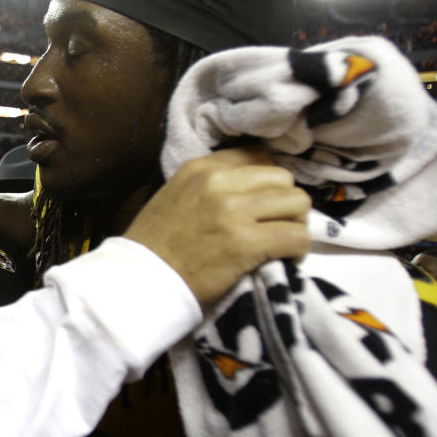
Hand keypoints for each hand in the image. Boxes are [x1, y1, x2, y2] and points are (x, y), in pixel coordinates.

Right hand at [124, 145, 310, 308]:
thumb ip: (211, 185)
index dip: (268, 182)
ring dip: (294, 225)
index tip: (265, 203)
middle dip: (285, 204)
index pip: (258, 155)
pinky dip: (297, 250)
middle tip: (275, 226)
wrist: (139, 281)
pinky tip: (284, 259)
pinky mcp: (246, 243)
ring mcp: (234, 212)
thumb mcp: (177, 195)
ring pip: (297, 203)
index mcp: (202, 168)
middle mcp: (219, 183)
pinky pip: (296, 237)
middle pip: (283, 179)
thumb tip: (252, 188)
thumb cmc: (156, 246)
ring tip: (281, 242)